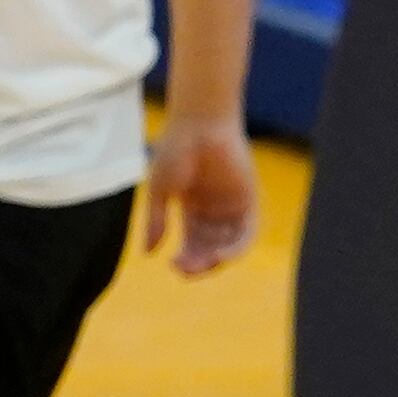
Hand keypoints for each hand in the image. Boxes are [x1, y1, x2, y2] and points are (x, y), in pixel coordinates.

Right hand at [143, 113, 256, 276]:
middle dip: (199, 262)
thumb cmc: (175, 150)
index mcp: (193, 210)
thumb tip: (147, 253)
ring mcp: (232, 208)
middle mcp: (215, 212)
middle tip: (185, 269)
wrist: (199, 125)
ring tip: (201, 265)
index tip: (173, 266)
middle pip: (211, 249)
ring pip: (227, 245)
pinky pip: (246, 234)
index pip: (193, 245)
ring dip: (215, 259)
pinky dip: (235, 248)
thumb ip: (156, 221)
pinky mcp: (249, 203)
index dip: (186, 259)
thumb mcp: (160, 190)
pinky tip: (220, 256)